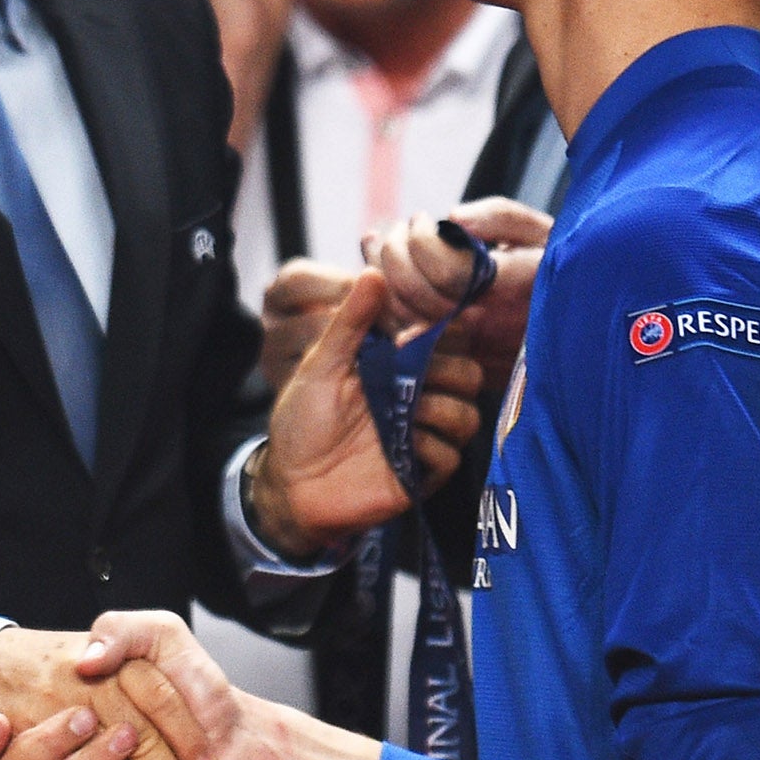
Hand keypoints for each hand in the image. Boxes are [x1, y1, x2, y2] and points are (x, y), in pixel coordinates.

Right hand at [0, 626, 214, 759]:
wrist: (243, 739)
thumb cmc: (200, 686)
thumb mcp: (161, 634)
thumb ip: (122, 630)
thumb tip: (86, 658)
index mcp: (67, 712)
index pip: (9, 732)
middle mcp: (70, 755)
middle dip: (49, 744)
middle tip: (93, 720)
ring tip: (128, 748)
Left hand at [251, 270, 482, 557]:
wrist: (290, 485)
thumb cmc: (302, 421)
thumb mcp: (321, 365)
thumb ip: (350, 322)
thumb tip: (373, 273)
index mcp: (398, 367)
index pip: (446, 340)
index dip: (444, 330)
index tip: (417, 329)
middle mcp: (418, 398)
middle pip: (468, 373)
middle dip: (445, 367)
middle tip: (407, 366)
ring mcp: (423, 436)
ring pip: (468, 413)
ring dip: (441, 406)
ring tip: (406, 409)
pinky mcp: (423, 473)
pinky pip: (452, 455)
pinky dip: (430, 446)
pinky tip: (401, 445)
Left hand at [362, 201, 550, 396]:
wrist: (573, 325)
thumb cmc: (551, 266)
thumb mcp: (540, 231)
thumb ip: (498, 216)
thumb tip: (453, 218)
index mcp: (511, 287)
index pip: (450, 272)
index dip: (423, 242)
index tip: (422, 218)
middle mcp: (489, 321)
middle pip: (421, 297)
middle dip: (396, 256)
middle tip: (399, 229)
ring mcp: (472, 345)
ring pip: (408, 319)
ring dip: (383, 276)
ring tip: (384, 244)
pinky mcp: (458, 358)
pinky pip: (409, 336)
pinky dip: (384, 302)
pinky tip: (377, 272)